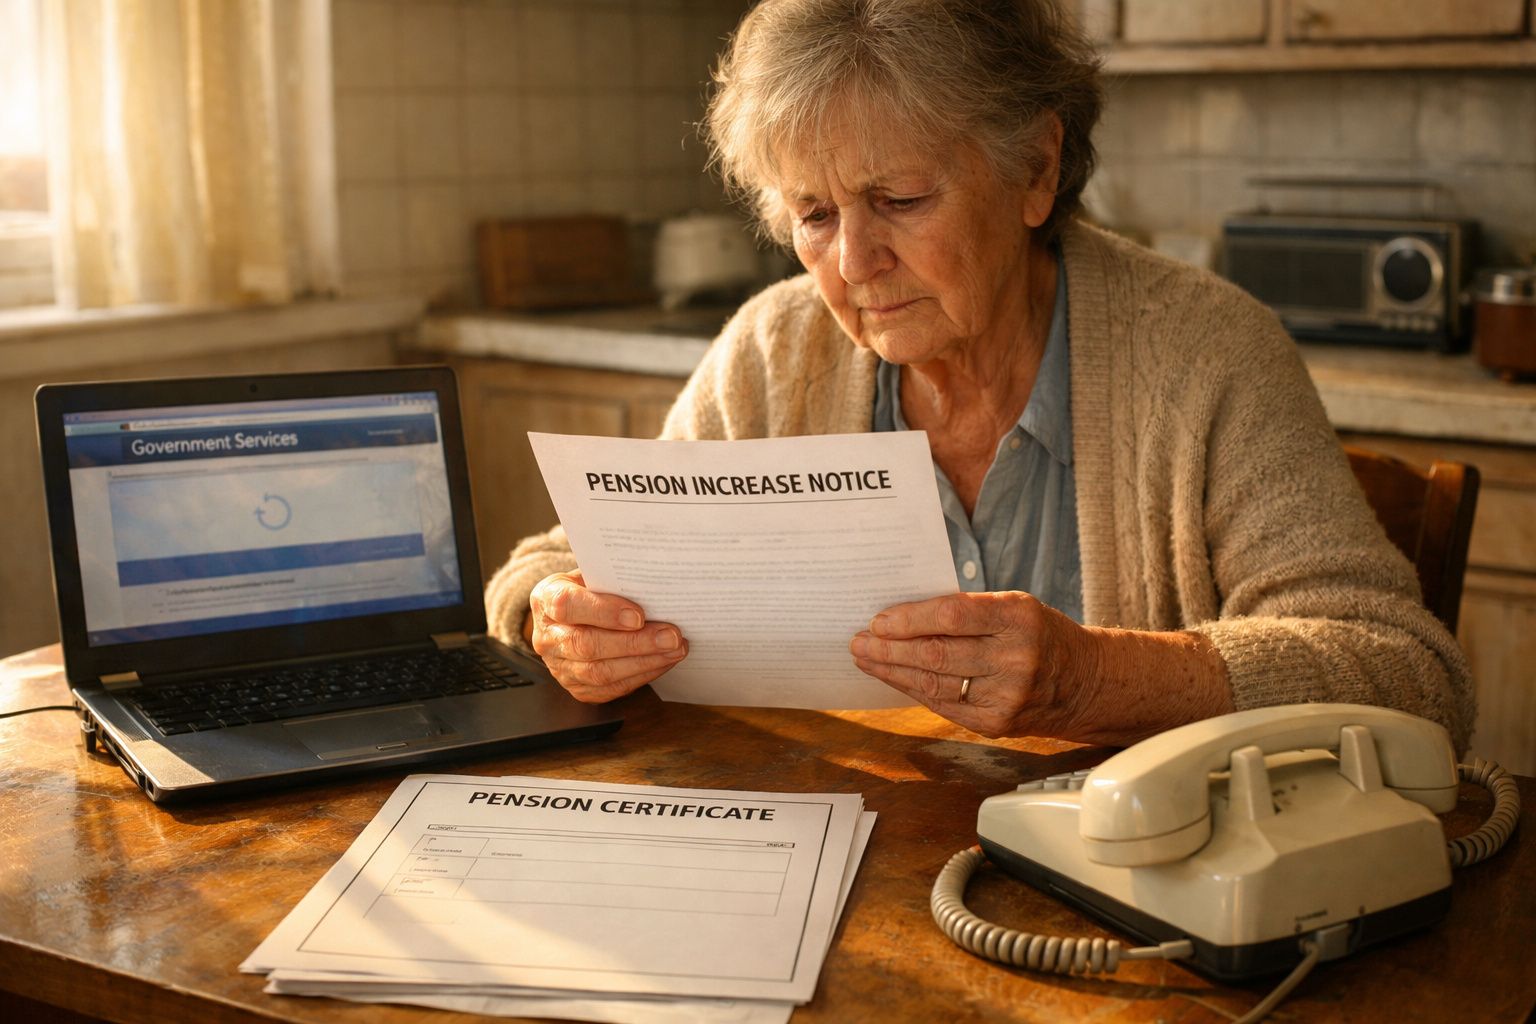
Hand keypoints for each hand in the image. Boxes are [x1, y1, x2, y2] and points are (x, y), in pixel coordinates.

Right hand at [529, 571, 687, 702]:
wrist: (569, 617)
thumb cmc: (588, 590)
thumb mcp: (592, 575)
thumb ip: (613, 580)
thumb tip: (655, 587)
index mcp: (546, 599)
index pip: (568, 605)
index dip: (603, 611)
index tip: (639, 615)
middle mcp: (547, 637)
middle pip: (586, 645)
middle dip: (635, 643)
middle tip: (672, 636)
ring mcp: (559, 667)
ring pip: (599, 672)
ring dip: (644, 662)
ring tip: (675, 649)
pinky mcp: (576, 688)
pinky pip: (609, 688)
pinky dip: (641, 676)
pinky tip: (663, 662)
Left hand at [849, 591, 1086, 738]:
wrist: (1085, 682)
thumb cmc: (1040, 635)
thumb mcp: (1015, 608)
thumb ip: (967, 611)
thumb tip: (902, 617)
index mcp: (1019, 617)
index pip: (952, 615)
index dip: (909, 619)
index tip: (879, 620)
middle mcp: (1015, 658)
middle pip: (936, 653)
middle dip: (889, 649)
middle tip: (858, 642)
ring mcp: (1006, 696)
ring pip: (933, 684)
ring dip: (892, 671)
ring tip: (866, 659)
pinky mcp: (995, 723)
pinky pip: (942, 705)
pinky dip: (913, 690)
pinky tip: (893, 679)